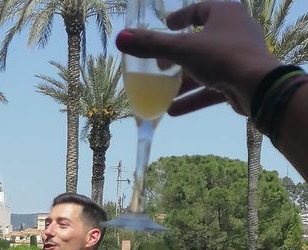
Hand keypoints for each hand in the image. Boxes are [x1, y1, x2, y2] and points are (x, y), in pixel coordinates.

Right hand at [116, 1, 279, 115]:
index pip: (200, 10)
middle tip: (160, 64)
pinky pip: (212, 88)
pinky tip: (172, 111)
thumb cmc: (222, 57)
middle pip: (201, 41)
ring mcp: (239, 58)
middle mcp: (235, 32)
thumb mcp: (181, 49)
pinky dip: (193, 98)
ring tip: (162, 91)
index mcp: (226, 14)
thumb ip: (150, 45)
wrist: (259, 88)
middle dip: (178, 55)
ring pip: (205, 68)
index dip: (182, 17)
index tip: (167, 25)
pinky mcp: (240, 81)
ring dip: (183, 81)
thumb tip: (120, 38)